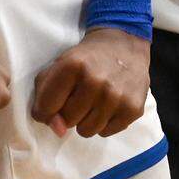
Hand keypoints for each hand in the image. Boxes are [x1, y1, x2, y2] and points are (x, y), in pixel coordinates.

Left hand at [31, 29, 149, 138]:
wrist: (125, 44)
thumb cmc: (87, 57)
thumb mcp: (59, 63)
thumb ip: (45, 94)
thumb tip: (57, 130)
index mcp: (72, 65)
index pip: (47, 107)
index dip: (46, 108)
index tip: (53, 102)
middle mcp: (95, 81)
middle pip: (67, 121)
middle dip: (69, 111)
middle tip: (79, 95)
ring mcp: (116, 97)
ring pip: (86, 131)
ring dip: (86, 119)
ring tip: (93, 100)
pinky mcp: (132, 109)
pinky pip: (105, 133)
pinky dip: (104, 122)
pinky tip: (108, 104)